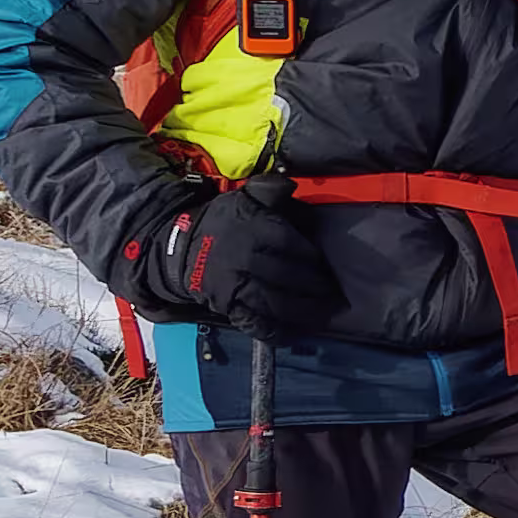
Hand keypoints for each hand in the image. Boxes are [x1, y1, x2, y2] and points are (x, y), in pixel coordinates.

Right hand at [134, 178, 341, 336]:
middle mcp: (246, 259)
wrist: (180, 248)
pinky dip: (276, 332)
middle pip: (289, 276)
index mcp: (252, 230)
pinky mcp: (227, 307)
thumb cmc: (221, 223)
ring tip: (327, 315)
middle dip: (316, 287)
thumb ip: (269, 189)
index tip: (327, 266)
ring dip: (305, 311)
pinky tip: (296, 333)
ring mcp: (235, 286)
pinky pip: (255, 323)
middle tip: (337, 295)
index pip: (291, 244)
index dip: (313, 257)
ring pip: (276, 303)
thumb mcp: (243, 197)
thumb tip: (291, 184)